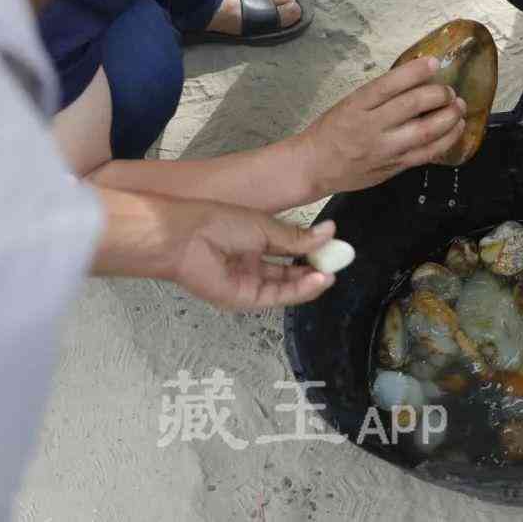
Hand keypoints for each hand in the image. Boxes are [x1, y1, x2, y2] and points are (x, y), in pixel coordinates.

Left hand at [171, 207, 339, 309]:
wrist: (185, 237)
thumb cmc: (218, 222)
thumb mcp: (266, 227)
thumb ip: (297, 237)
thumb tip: (330, 231)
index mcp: (254, 241)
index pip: (289, 249)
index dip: (311, 250)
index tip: (333, 246)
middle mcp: (251, 263)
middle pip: (289, 272)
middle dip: (314, 269)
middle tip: (337, 263)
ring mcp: (247, 282)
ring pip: (285, 287)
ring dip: (310, 282)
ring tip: (331, 273)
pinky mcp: (243, 298)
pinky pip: (276, 297)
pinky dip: (298, 291)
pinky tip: (317, 280)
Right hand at [300, 57, 466, 194]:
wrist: (314, 166)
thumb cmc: (331, 131)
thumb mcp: (348, 104)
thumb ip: (379, 95)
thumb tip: (416, 79)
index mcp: (356, 105)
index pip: (388, 84)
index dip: (414, 72)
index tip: (434, 63)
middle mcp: (371, 126)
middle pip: (412, 106)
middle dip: (438, 95)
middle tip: (449, 91)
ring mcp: (384, 149)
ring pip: (425, 132)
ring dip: (449, 118)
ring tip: (459, 108)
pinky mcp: (394, 167)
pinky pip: (426, 154)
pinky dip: (446, 141)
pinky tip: (456, 130)